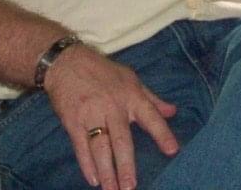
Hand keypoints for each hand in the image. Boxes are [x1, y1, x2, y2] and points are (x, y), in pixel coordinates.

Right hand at [43, 44, 177, 189]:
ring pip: (100, 147)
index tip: (173, 150)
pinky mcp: (72, 121)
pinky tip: (93, 179)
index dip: (162, 133)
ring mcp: (91, 115)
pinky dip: (87, 164)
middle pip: (121, 140)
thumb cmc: (102, 71)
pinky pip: (81, 146)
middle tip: (130, 187)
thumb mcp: (131, 79)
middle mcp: (112, 106)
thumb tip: (173, 111)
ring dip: (107, 171)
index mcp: (131, 95)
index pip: (151, 116)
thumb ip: (152, 98)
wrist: (67, 62)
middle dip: (126, 165)